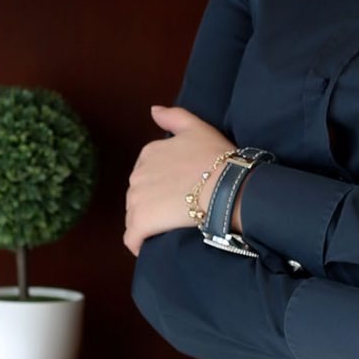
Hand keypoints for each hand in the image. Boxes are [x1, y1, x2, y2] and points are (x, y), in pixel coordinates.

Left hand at [124, 104, 233, 255]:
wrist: (226, 186)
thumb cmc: (217, 158)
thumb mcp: (198, 128)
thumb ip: (174, 116)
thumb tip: (153, 111)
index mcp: (149, 153)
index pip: (146, 174)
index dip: (159, 186)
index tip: (176, 195)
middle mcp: (137, 174)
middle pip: (138, 195)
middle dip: (152, 206)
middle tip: (176, 214)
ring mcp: (137, 199)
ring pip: (134, 216)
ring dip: (147, 225)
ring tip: (168, 231)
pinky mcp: (141, 223)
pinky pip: (132, 238)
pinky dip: (138, 243)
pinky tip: (149, 248)